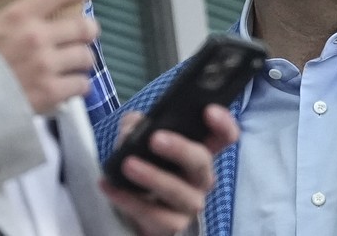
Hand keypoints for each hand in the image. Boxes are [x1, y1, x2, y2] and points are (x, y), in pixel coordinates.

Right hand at [0, 0, 98, 113]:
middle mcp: (37, 38)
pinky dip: (79, 85)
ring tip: (77, 63)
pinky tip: (72, 86)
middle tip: (86, 33)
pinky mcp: (50, 92)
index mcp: (19, 17)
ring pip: (86, 56)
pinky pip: (81, 85)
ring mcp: (45, 66)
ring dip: (84, 59)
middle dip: (89, 30)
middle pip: (84, 27)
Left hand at [101, 105, 239, 235]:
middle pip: (202, 161)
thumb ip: (137, 126)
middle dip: (180, 149)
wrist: (134, 209)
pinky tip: (112, 187)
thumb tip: (132, 125)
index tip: (208, 111)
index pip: (224, 136)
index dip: (223, 123)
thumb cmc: (146, 167)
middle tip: (155, 139)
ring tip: (128, 164)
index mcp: (200, 151)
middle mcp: (200, 178)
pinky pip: (154, 215)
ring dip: (154, 177)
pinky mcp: (171, 225)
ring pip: (179, 192)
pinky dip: (131, 200)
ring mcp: (189, 203)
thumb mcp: (141, 141)